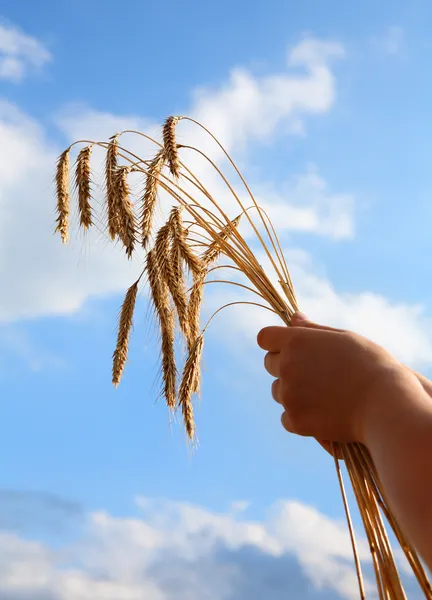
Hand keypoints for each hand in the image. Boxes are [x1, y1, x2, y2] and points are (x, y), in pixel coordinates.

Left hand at [257, 313, 414, 445]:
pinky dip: (299, 417)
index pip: (265, 337)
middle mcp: (287, 365)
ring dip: (291, 392)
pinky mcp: (295, 419)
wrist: (386, 404)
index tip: (290, 349)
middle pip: (269, 364)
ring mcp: (289, 393)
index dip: (276, 343)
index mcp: (297, 341)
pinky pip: (285, 417)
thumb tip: (294, 318)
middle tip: (313, 374)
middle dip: (285, 366)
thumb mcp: (344, 338)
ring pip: (277, 391)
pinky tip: (321, 414)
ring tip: (322, 395)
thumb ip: (313, 330)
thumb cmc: (371, 365)